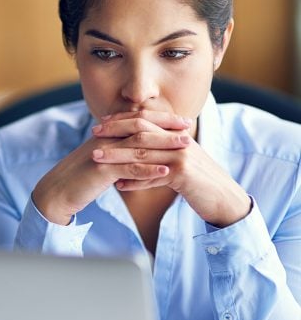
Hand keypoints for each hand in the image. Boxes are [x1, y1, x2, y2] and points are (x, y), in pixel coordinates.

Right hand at [32, 111, 190, 224]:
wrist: (57, 191)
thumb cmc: (80, 177)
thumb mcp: (100, 159)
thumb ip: (118, 151)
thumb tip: (137, 149)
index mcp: (106, 134)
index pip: (137, 120)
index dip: (160, 119)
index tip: (181, 121)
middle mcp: (105, 138)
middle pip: (141, 127)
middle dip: (167, 127)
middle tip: (189, 129)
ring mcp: (103, 153)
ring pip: (139, 145)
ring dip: (164, 145)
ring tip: (186, 148)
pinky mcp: (101, 170)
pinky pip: (129, 168)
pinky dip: (149, 170)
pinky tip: (166, 172)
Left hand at [92, 111, 250, 227]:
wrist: (225, 199)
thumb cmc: (198, 182)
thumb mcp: (178, 164)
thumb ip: (158, 156)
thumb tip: (132, 159)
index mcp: (176, 135)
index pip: (145, 121)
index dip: (122, 120)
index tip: (101, 124)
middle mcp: (179, 141)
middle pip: (141, 131)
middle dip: (115, 131)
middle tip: (93, 134)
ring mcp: (182, 156)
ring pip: (143, 153)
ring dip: (117, 156)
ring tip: (97, 158)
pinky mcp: (183, 174)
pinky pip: (153, 176)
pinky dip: (135, 181)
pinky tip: (119, 185)